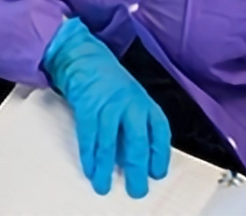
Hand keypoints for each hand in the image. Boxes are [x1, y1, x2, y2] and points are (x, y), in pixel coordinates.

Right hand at [42, 18, 170, 197]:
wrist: (84, 57)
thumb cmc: (109, 80)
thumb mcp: (132, 98)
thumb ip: (137, 123)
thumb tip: (138, 156)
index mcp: (145, 102)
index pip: (160, 131)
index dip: (160, 154)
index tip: (158, 173)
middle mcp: (130, 104)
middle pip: (137, 142)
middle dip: (136, 169)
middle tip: (136, 189)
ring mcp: (109, 104)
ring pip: (110, 143)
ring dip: (106, 168)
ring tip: (104, 185)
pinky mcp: (88, 105)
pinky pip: (89, 136)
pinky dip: (88, 155)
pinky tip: (89, 167)